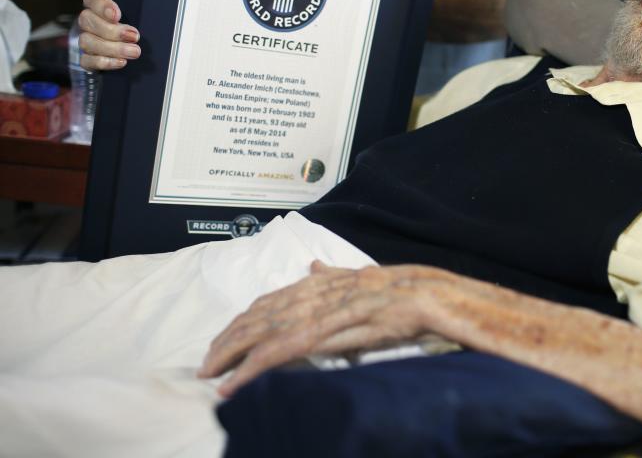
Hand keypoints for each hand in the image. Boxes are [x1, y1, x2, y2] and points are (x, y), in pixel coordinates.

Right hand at [78, 0, 139, 69]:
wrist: (134, 45)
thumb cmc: (136, 22)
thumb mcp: (137, 10)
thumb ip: (136, 7)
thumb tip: (146, 9)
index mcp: (99, 3)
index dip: (102, 6)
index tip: (117, 15)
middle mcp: (88, 20)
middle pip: (87, 20)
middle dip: (112, 31)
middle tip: (134, 36)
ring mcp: (85, 39)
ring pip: (87, 41)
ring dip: (112, 48)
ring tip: (134, 52)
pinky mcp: (87, 57)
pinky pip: (87, 60)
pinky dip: (104, 62)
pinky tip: (121, 62)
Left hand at [198, 262, 452, 396]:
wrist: (426, 295)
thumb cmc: (401, 292)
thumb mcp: (361, 278)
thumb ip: (333, 275)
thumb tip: (311, 267)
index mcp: (318, 283)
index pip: (269, 301)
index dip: (243, 320)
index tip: (225, 338)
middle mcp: (310, 294)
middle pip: (257, 317)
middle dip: (227, 340)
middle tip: (206, 364)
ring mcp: (315, 313)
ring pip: (260, 334)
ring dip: (230, 355)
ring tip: (210, 374)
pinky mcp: (322, 333)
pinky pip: (277, 353)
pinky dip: (250, 369)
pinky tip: (235, 384)